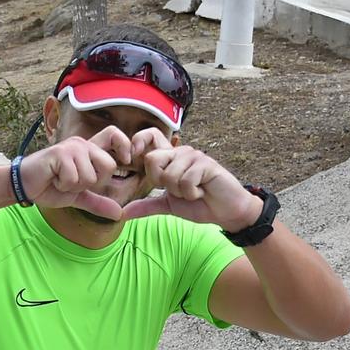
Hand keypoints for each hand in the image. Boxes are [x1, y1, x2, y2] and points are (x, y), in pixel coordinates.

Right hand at [17, 125, 135, 217]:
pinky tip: (53, 178)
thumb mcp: (78, 196)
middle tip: (74, 181)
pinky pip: (73, 177)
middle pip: (109, 166)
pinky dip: (63, 185)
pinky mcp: (59, 153)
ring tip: (60, 180)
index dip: (124, 145)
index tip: (126, 160)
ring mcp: (71, 147)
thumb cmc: (50, 187)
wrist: (25, 186)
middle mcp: (82, 144)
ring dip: (74, 186)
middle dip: (93, 182)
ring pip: (90, 176)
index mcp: (89, 150)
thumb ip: (98, 202)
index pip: (114, 136)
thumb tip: (119, 214)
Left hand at [120, 141, 260, 228]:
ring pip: (169, 175)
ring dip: (180, 192)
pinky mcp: (206, 164)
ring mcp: (194, 156)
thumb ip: (146, 206)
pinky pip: (186, 181)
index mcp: (169, 158)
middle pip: (152, 159)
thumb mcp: (168, 206)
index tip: (132, 159)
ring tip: (194, 192)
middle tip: (177, 190)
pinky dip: (192, 194)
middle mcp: (180, 152)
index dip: (138, 143)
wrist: (226, 212)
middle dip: (161, 182)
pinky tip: (203, 192)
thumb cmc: (199, 205)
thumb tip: (123, 212)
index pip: (149, 137)